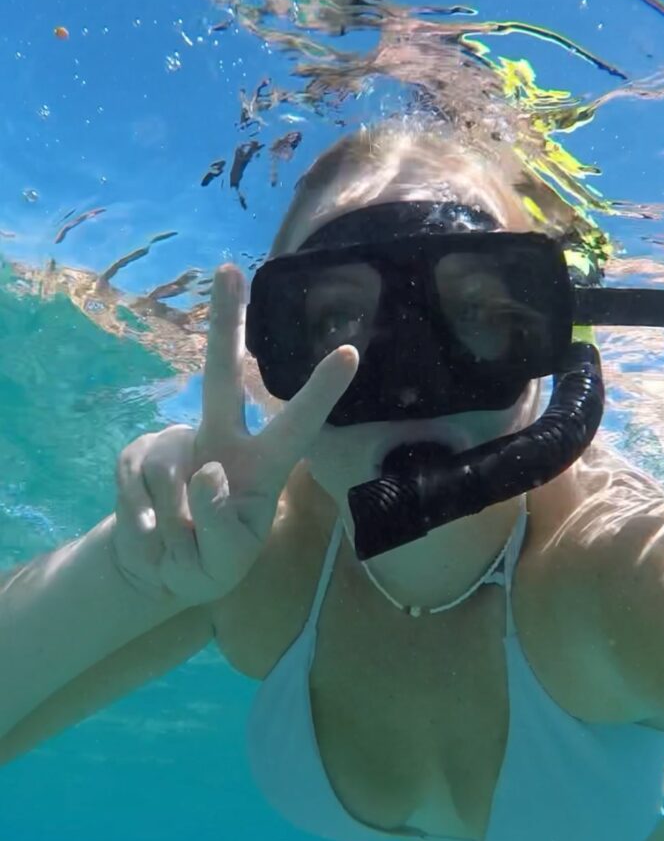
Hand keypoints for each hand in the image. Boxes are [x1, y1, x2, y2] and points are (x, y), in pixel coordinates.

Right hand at [112, 264, 357, 603]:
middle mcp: (222, 440)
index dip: (322, 390)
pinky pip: (135, 487)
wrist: (154, 570)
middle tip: (229, 269)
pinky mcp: (135, 455)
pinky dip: (144, 526)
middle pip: (221, 377)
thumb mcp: (227, 561)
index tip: (352, 350)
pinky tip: (151, 534)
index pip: (298, 424)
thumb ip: (224, 526)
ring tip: (179, 541)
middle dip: (225, 322)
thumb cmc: (210, 560)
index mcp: (264, 466)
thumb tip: (207, 472)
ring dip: (174, 524)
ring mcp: (176, 443)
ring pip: (172, 468)